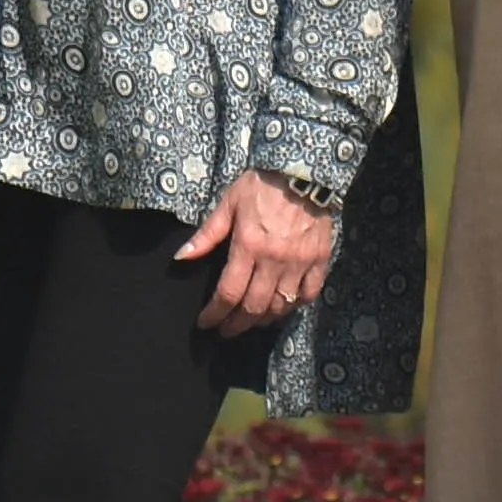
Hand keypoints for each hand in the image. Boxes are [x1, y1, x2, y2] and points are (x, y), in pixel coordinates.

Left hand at [177, 169, 338, 331]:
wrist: (303, 170)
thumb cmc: (261, 185)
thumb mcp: (228, 204)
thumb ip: (206, 235)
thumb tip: (181, 258)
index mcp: (248, 247)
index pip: (228, 293)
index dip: (214, 314)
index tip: (206, 323)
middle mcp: (274, 261)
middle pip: (254, 307)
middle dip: (237, 324)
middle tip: (226, 330)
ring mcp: (299, 263)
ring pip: (281, 306)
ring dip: (263, 319)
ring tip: (251, 321)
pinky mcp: (319, 260)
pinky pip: (309, 294)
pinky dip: (295, 306)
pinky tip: (284, 307)